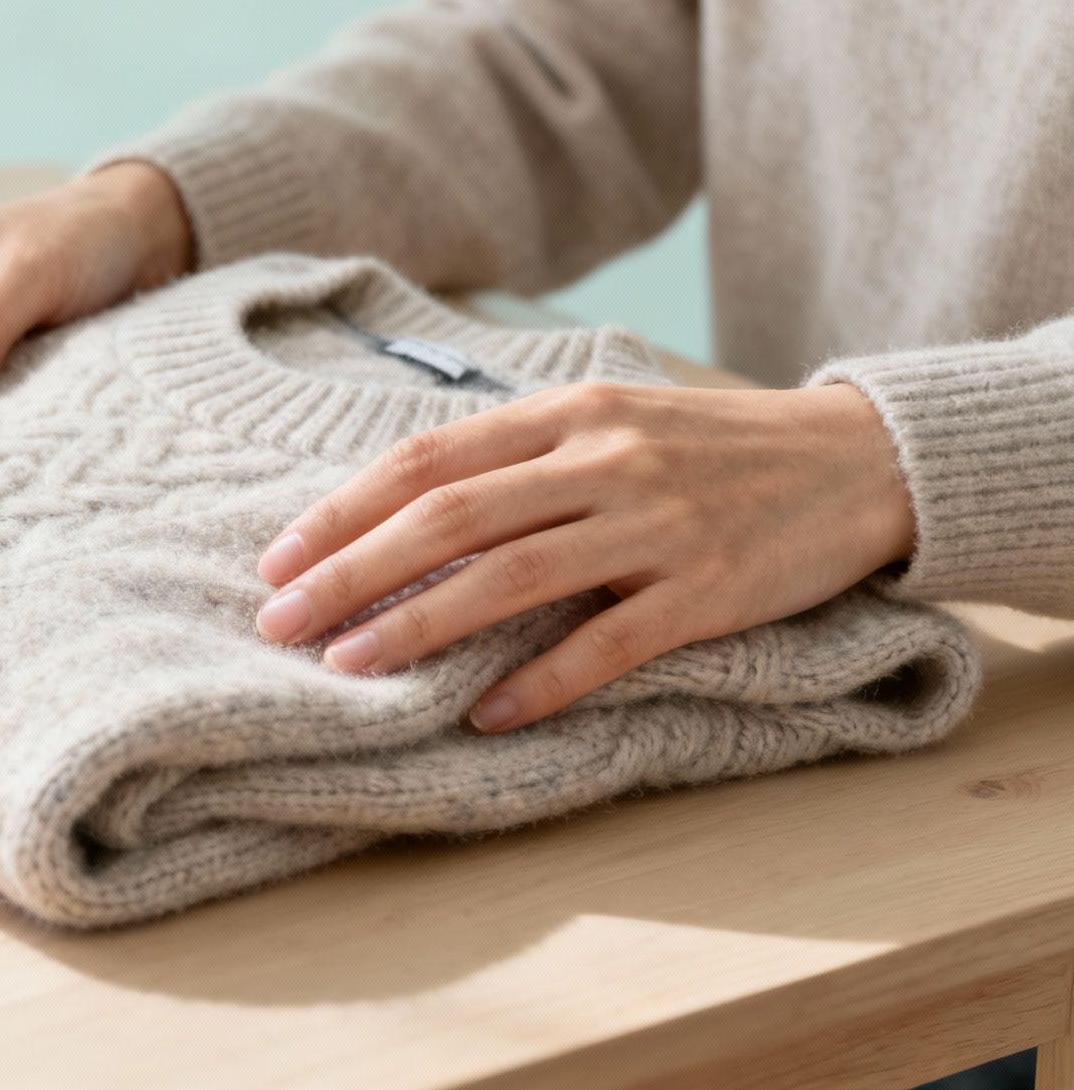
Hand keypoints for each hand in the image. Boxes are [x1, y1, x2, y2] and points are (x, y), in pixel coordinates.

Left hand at [252, 381, 918, 732]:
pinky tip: (484, 716)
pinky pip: (610, 644)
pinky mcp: (708, 589)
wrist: (857, 457)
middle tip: (279, 623)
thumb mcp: (606, 417)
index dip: (342, 511)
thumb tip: (395, 503)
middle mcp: (600, 460)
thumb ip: (514, 453)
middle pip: (448, 516)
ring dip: (419, 625)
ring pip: (511, 576)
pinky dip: (542, 682)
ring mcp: (655, 524)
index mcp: (565, 413)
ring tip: (349, 666)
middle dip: (350, 571)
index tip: (274, 561)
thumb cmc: (706, 446)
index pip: (425, 459)